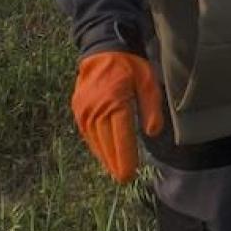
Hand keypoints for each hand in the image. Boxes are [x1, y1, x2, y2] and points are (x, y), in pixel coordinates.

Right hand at [71, 51, 163, 183]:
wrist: (103, 50)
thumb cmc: (130, 66)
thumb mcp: (148, 82)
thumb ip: (151, 108)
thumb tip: (152, 133)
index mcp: (115, 103)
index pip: (121, 138)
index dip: (125, 158)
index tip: (129, 175)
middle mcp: (96, 110)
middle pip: (106, 144)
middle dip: (115, 163)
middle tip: (124, 179)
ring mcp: (84, 111)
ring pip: (95, 142)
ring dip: (105, 157)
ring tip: (116, 171)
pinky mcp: (78, 110)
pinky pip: (88, 134)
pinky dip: (96, 146)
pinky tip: (105, 154)